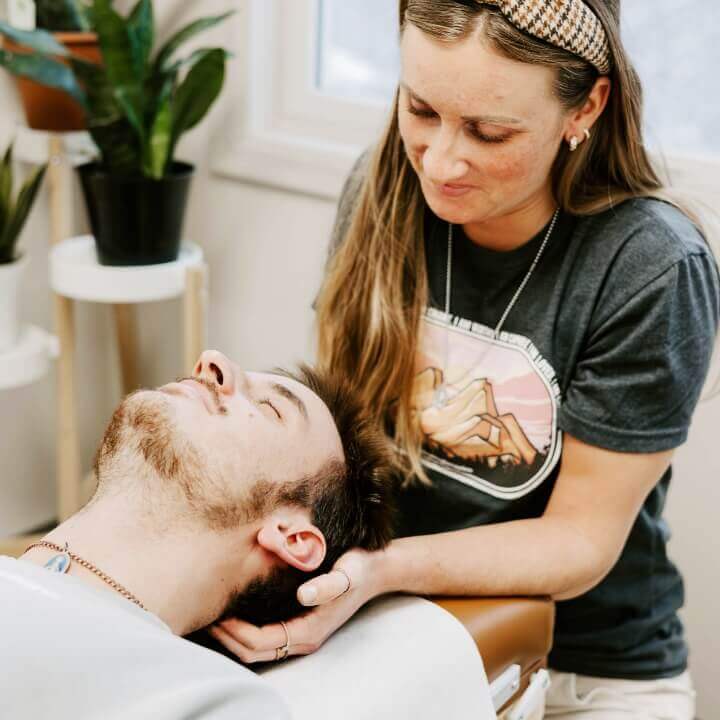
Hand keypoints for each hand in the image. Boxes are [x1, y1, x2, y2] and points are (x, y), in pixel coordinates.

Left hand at [209, 548, 382, 663]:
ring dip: (231, 633)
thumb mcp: (347, 574)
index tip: (215, 609)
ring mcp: (299, 632)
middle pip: (251, 650)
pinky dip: (243, 626)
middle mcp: (301, 638)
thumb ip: (328, 585)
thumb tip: (303, 595)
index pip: (258, 642)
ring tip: (213, 609)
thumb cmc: (360, 569)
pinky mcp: (298, 622)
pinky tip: (235, 605)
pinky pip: (263, 634)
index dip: (232, 631)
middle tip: (203, 612)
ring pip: (255, 646)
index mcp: (308, 632)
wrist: (377, 568)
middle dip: (225, 636)